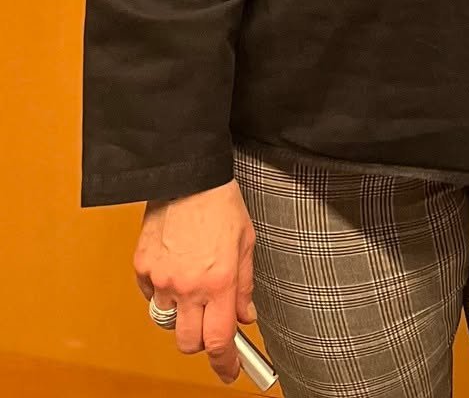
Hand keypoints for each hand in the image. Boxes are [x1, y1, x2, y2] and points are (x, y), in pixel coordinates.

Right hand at [134, 180, 256, 385]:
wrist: (188, 176)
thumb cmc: (220, 204)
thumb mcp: (246, 243)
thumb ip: (244, 286)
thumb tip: (246, 316)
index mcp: (219, 280)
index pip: (220, 339)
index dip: (225, 363)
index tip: (228, 372)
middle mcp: (189, 285)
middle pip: (189, 342)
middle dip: (200, 341)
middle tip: (208, 324)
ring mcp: (162, 279)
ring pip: (167, 319)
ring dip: (180, 311)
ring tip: (191, 280)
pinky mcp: (142, 268)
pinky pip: (151, 295)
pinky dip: (161, 290)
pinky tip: (173, 267)